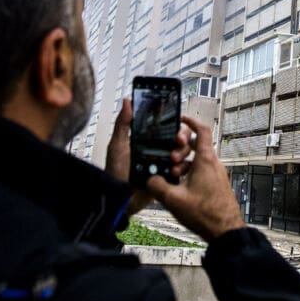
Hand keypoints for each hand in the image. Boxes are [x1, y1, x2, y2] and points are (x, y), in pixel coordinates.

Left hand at [106, 98, 191, 215]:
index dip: (173, 121)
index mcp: (146, 140)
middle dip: (182, 137)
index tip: (177, 117)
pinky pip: (183, 169)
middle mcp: (157, 150)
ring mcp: (164, 164)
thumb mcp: (117, 145)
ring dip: (183, 152)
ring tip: (173, 158)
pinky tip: (175, 169)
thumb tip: (127, 101)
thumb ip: (123, 123)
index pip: (164, 126)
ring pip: (184, 152)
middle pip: (179, 137)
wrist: (120, 199)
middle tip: (177, 140)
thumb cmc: (115, 173)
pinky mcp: (169, 177)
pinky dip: (183, 167)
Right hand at [144, 115, 244, 242]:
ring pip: (198, 160)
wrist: (225, 231)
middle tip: (171, 159)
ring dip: (184, 164)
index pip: (201, 130)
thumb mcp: (173, 199)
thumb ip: (157, 185)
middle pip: (196, 145)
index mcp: (205, 160)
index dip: (190, 122)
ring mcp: (216, 174)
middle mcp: (213, 164)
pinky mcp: (216, 185)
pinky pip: (202, 171)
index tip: (181, 120)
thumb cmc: (206, 214)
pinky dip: (190, 173)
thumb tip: (150, 179)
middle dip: (180, 149)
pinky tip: (181, 188)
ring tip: (174, 177)